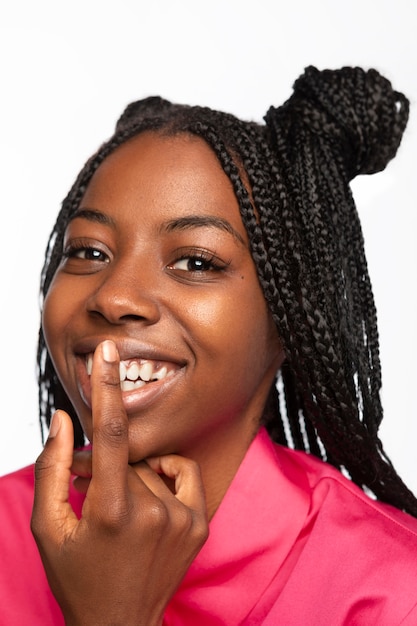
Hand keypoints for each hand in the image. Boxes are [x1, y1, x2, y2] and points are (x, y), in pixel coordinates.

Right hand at [31, 340, 207, 625]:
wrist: (121, 623)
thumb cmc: (78, 575)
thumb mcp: (49, 526)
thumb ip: (52, 468)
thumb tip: (64, 420)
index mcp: (112, 510)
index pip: (110, 433)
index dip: (107, 385)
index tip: (107, 350)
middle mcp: (154, 510)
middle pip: (124, 456)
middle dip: (102, 465)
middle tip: (88, 492)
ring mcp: (182, 517)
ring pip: (149, 466)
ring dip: (130, 476)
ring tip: (117, 511)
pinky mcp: (200, 522)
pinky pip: (181, 470)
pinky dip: (163, 473)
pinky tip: (149, 496)